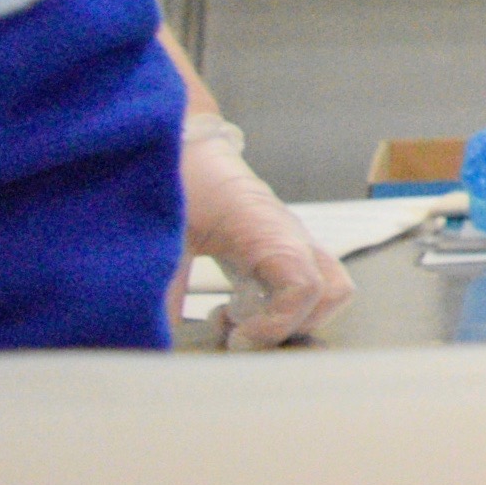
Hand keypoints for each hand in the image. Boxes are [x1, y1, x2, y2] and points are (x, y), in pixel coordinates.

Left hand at [179, 114, 350, 349]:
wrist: (183, 145)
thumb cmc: (177, 182)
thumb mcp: (161, 236)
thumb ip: (160, 288)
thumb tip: (152, 338)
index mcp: (265, 230)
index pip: (304, 286)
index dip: (277, 325)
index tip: (234, 339)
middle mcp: (290, 236)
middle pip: (333, 291)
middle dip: (291, 327)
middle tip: (238, 336)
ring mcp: (291, 240)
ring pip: (327, 288)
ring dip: (290, 319)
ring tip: (234, 322)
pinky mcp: (281, 246)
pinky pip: (305, 283)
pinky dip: (279, 308)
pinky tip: (230, 309)